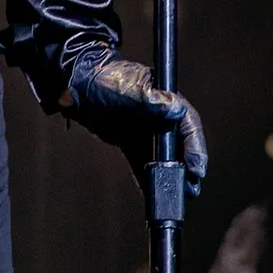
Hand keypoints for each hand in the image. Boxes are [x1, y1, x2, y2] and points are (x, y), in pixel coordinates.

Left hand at [65, 55, 207, 194]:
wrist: (75, 85)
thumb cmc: (102, 78)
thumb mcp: (127, 87)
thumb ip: (149, 99)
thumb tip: (176, 108)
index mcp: (165, 98)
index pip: (187, 124)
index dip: (195, 147)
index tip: (196, 167)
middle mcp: (160, 115)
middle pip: (180, 144)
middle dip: (187, 167)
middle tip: (191, 187)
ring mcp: (145, 130)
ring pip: (163, 157)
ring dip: (170, 175)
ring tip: (176, 194)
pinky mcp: (131, 141)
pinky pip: (143, 163)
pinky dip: (147, 177)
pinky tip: (152, 193)